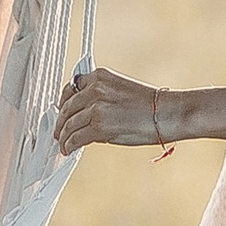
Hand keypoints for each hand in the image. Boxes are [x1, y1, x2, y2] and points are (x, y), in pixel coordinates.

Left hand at [59, 65, 179, 152]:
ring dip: (63, 136)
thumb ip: (99, 97)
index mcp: (99, 76)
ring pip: (69, 124)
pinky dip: (69, 145)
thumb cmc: (150, 105)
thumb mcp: (119, 90)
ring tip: (63, 144)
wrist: (167, 113)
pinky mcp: (99, 126)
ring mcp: (96, 107)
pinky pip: (75, 137)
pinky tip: (68, 150)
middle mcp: (94, 89)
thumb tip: (84, 114)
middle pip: (67, 107)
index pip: (72, 88)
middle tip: (58, 132)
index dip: (64, 102)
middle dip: (61, 121)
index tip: (62, 112)